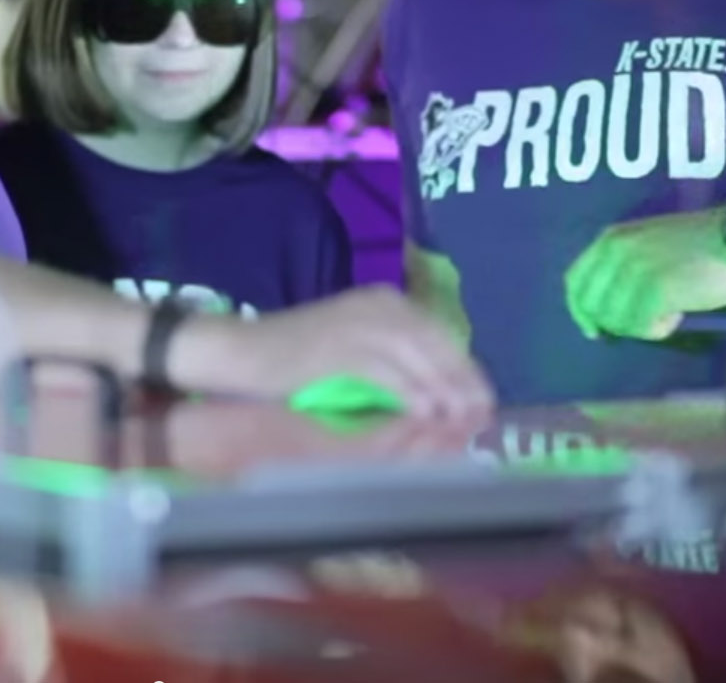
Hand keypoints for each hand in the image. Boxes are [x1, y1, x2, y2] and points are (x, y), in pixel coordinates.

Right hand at [186, 285, 493, 417]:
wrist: (240, 353)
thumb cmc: (295, 359)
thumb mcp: (353, 350)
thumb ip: (394, 363)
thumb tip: (441, 396)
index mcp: (385, 302)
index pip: (441, 335)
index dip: (467, 370)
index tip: (485, 403)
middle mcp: (377, 305)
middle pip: (436, 344)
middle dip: (462, 383)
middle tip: (479, 418)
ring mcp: (356, 323)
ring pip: (415, 355)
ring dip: (441, 390)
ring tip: (458, 421)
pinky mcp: (337, 347)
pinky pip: (383, 370)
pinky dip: (407, 391)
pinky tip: (423, 412)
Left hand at [563, 210, 725, 340]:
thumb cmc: (698, 245)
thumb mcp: (648, 243)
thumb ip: (621, 266)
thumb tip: (605, 311)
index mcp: (611, 239)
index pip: (575, 281)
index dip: (580, 311)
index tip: (595, 330)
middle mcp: (616, 251)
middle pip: (593, 305)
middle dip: (615, 324)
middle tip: (645, 323)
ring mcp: (634, 269)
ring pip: (617, 321)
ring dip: (641, 326)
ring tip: (669, 312)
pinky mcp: (656, 289)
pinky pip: (642, 327)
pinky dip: (659, 329)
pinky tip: (678, 316)